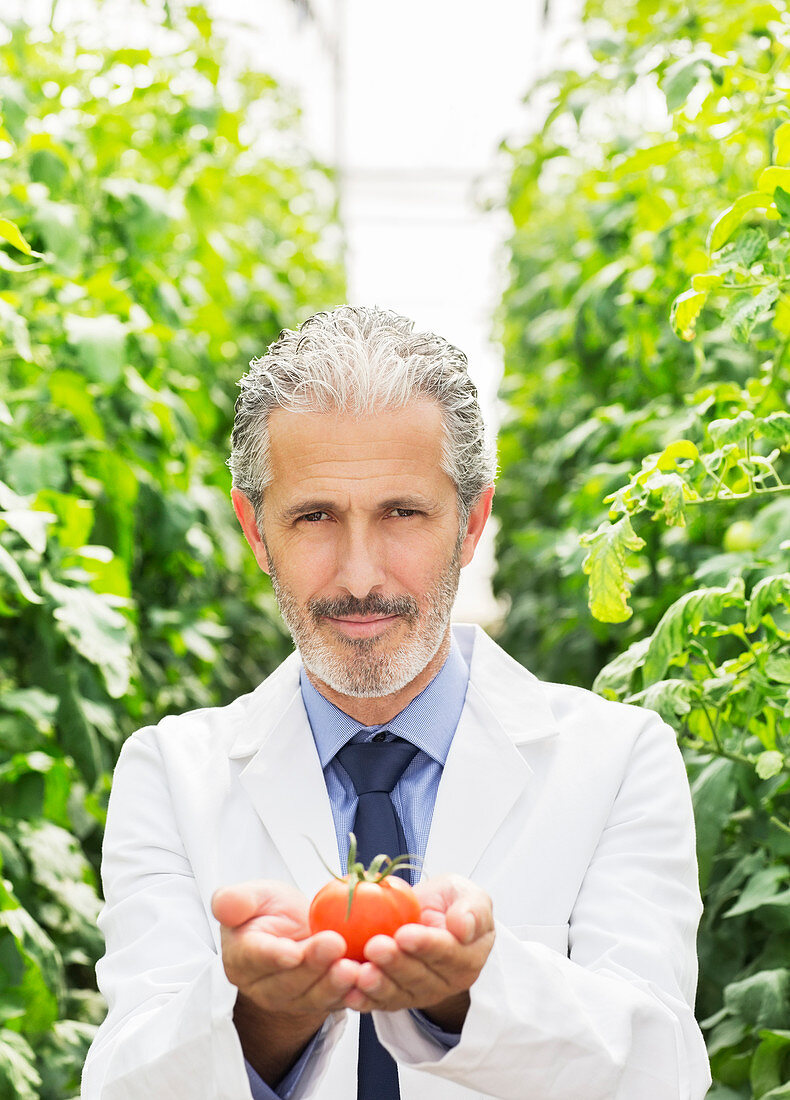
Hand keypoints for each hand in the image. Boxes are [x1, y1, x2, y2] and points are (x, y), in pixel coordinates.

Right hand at [212, 880, 360, 1082]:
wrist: (294, 931)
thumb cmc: (269, 912)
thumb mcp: (251, 896)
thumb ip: (235, 900)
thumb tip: (224, 906)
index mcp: (243, 959)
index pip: (256, 958)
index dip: (273, 957)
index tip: (291, 952)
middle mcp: (266, 987)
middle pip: (289, 981)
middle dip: (313, 966)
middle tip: (334, 945)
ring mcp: (295, 1000)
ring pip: (315, 997)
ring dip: (335, 985)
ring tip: (353, 968)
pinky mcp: (323, 1003)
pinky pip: (338, 1002)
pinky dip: (355, 994)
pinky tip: (368, 980)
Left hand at [342, 874, 494, 1031]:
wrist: (428, 916)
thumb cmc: (449, 903)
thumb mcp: (468, 894)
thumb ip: (473, 910)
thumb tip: (463, 927)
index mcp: (467, 957)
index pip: (447, 953)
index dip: (426, 945)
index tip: (405, 934)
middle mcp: (444, 982)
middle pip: (419, 976)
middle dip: (395, 964)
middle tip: (375, 947)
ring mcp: (419, 993)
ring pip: (397, 993)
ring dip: (376, 984)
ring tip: (358, 972)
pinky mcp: (395, 998)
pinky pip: (379, 1002)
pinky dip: (363, 999)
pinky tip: (349, 992)